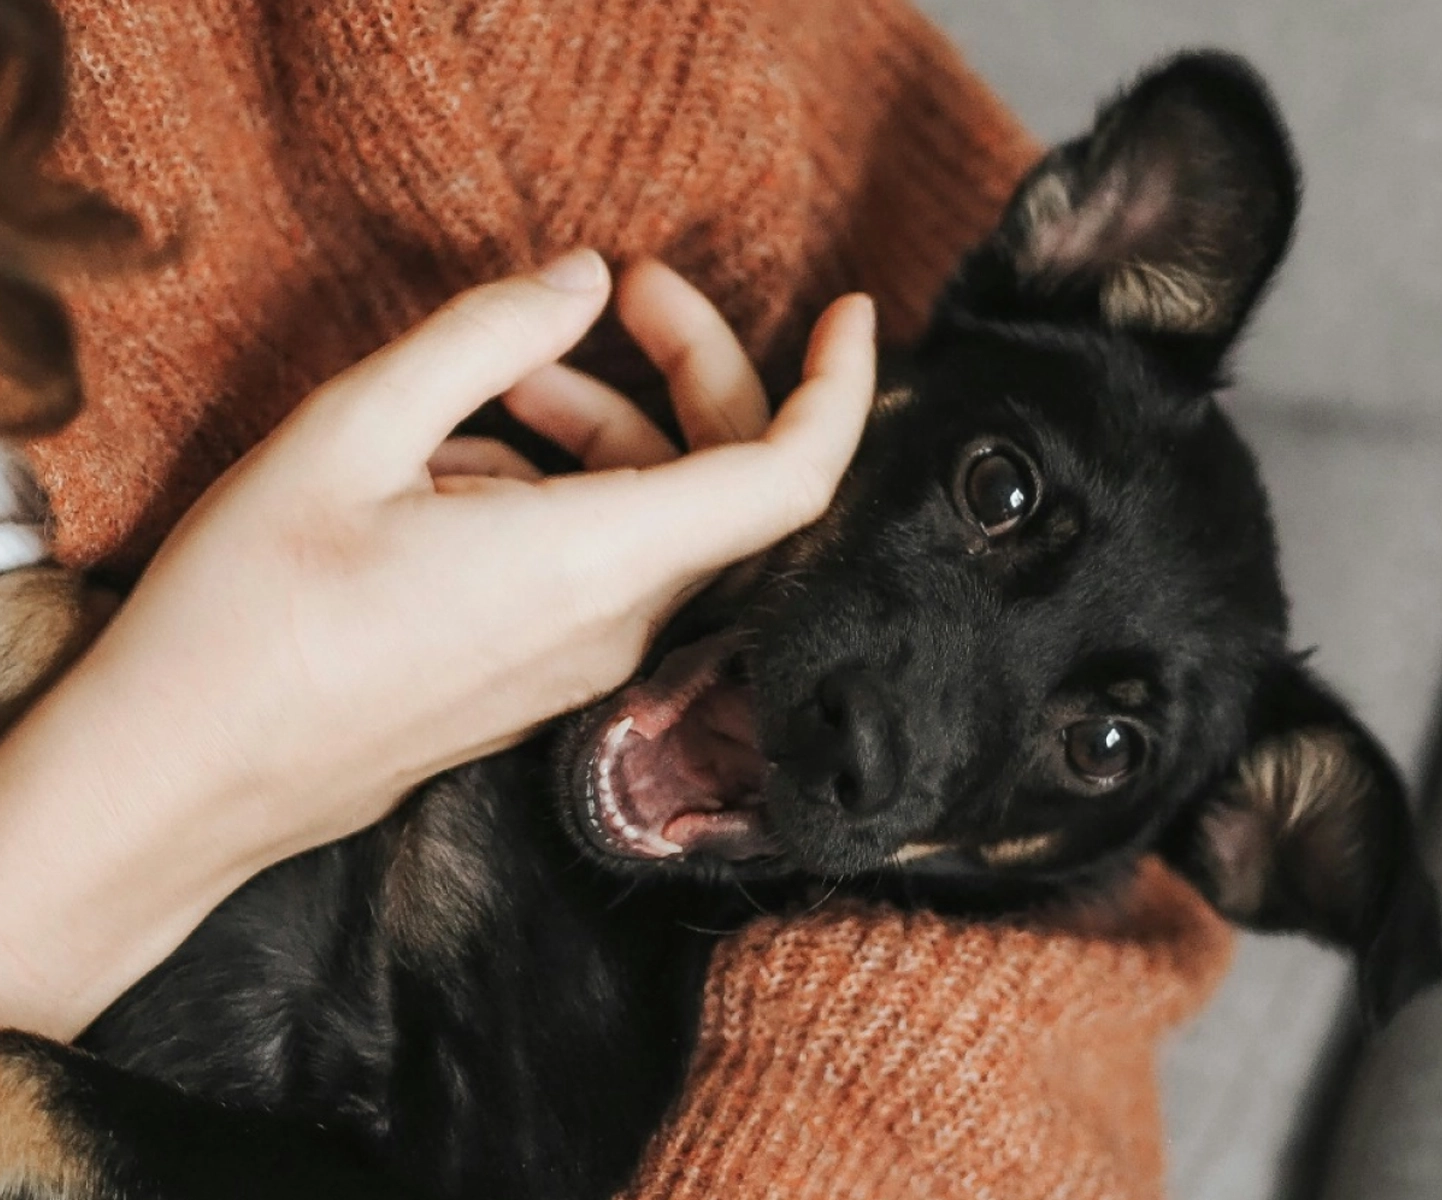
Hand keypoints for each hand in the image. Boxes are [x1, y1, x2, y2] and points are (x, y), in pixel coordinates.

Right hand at [0, 249, 875, 1036]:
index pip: (787, 481)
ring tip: (501, 383)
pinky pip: (600, 568)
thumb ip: (484, 340)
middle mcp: (613, 626)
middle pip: (723, 483)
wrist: (183, 779)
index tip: (845, 310)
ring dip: (606, 428)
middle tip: (617, 293)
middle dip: (691, 369)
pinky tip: (461, 464)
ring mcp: (580, 666)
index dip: (837, 390)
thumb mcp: (349, 433)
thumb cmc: (249, 613)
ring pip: (655, 521)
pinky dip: (564, 490)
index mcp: (592, 564)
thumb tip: (580, 282)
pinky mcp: (541, 682)